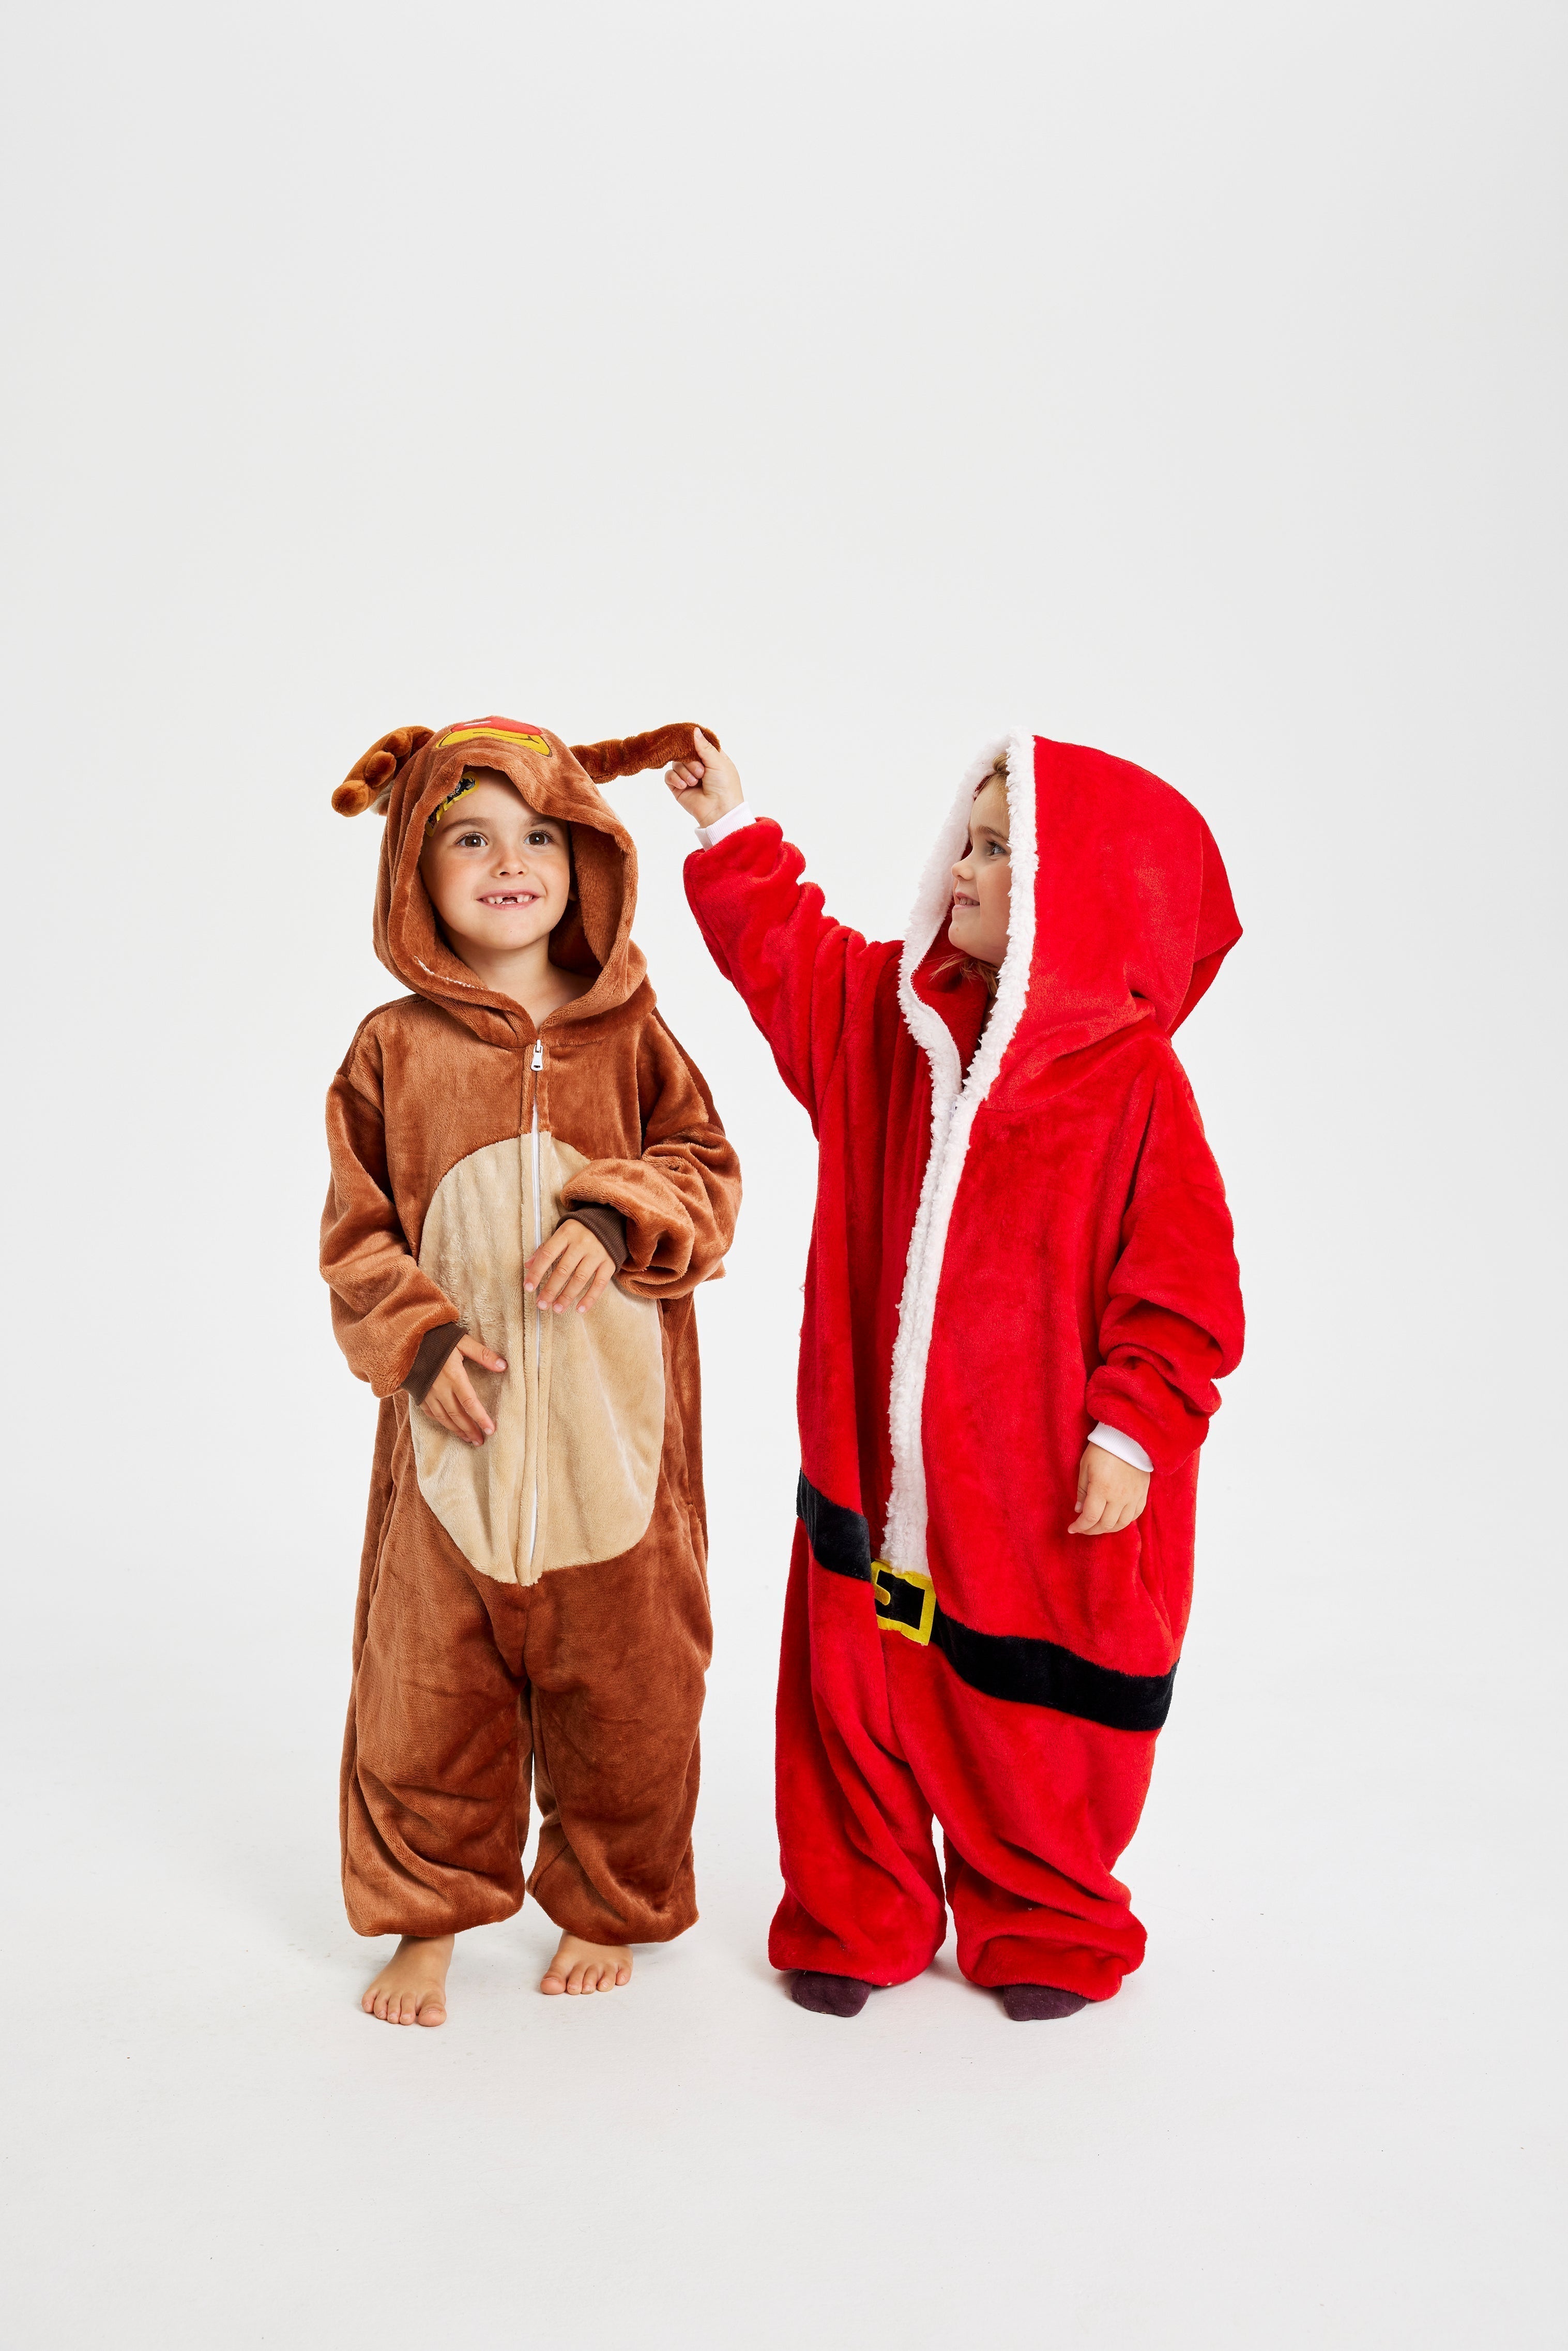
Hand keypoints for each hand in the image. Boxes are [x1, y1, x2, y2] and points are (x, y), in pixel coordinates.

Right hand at [421, 1333, 506, 1447]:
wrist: (407, 1339)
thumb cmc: (438, 1338)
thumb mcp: (462, 1341)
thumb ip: (483, 1354)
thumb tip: (503, 1366)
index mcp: (453, 1376)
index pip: (470, 1403)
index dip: (480, 1418)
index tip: (491, 1430)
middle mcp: (440, 1388)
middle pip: (457, 1415)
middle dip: (470, 1430)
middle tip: (481, 1441)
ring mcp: (428, 1393)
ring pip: (443, 1417)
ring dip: (456, 1430)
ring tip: (468, 1439)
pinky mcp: (419, 1393)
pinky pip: (430, 1412)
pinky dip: (441, 1421)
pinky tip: (449, 1426)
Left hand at [525, 1221, 616, 1313]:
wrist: (608, 1223)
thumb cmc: (579, 1231)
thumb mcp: (561, 1234)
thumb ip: (545, 1249)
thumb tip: (528, 1265)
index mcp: (566, 1234)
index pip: (547, 1254)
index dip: (536, 1272)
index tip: (528, 1287)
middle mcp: (582, 1243)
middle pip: (563, 1270)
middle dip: (550, 1290)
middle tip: (541, 1304)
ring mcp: (597, 1253)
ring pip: (580, 1279)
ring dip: (567, 1296)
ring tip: (557, 1308)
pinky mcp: (609, 1263)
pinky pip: (599, 1284)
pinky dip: (589, 1298)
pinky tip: (579, 1309)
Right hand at [665, 728, 742, 828]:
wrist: (719, 811)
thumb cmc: (725, 786)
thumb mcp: (718, 762)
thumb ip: (704, 746)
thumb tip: (694, 730)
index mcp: (711, 758)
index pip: (698, 744)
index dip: (693, 742)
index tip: (687, 739)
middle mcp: (699, 766)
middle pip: (684, 752)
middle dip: (691, 761)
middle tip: (701, 772)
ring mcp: (687, 777)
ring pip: (676, 763)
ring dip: (685, 772)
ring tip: (695, 782)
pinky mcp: (678, 787)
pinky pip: (669, 776)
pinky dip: (675, 778)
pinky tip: (684, 785)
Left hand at [1068, 1442, 1150, 1534]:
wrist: (1127, 1436)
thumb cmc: (1102, 1449)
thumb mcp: (1085, 1467)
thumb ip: (1082, 1491)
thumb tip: (1079, 1510)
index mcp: (1102, 1489)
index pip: (1090, 1518)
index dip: (1080, 1526)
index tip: (1072, 1528)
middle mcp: (1119, 1497)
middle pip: (1105, 1524)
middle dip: (1092, 1530)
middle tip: (1083, 1528)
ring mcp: (1133, 1496)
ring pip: (1122, 1523)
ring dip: (1108, 1529)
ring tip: (1098, 1526)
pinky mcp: (1142, 1493)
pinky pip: (1135, 1515)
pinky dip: (1124, 1521)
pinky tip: (1116, 1519)